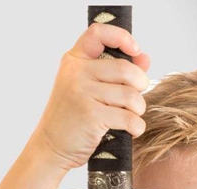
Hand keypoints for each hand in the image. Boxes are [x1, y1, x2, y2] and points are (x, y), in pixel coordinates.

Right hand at [32, 22, 150, 172]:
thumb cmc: (72, 119)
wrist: (51, 147)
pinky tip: (132, 130)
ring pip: (131, 95)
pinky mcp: (91, 116)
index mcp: (74, 61)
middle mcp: (77, 73)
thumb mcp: (86, 89)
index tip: (135, 50)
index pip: (99, 33)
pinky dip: (137, 127)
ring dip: (139, 109)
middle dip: (142, 84)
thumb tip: (145, 59)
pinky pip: (129, 118)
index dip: (122, 37)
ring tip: (132, 116)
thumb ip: (114, 73)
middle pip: (125, 69)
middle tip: (137, 98)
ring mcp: (83, 94)